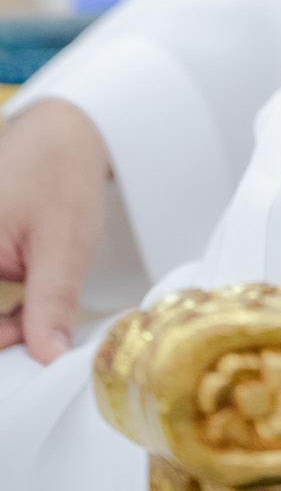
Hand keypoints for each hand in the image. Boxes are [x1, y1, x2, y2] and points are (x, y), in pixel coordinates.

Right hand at [0, 99, 110, 360]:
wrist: (64, 133)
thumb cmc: (61, 175)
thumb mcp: (64, 246)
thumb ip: (50, 305)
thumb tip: (47, 357)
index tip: (20, 351)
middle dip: (1, 335)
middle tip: (31, 342)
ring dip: (1, 326)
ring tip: (30, 328)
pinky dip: (0, 313)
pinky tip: (21, 318)